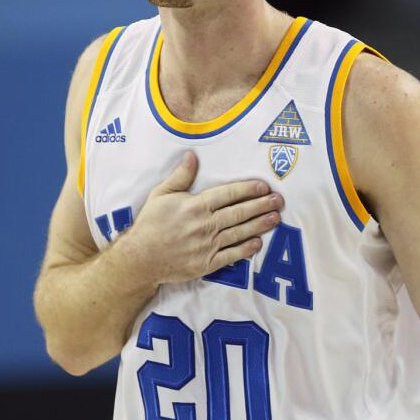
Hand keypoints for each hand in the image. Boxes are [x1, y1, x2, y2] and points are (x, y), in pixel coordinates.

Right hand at [117, 151, 282, 287]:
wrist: (140, 258)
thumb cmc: (150, 224)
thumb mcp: (161, 194)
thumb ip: (180, 176)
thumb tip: (192, 155)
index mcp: (195, 205)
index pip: (228, 194)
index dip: (248, 189)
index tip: (264, 186)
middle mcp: (205, 225)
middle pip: (239, 212)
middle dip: (261, 205)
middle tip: (278, 200)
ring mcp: (207, 245)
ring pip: (240, 232)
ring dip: (260, 225)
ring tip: (275, 218)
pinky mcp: (207, 263)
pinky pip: (232, 256)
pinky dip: (246, 249)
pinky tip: (258, 243)